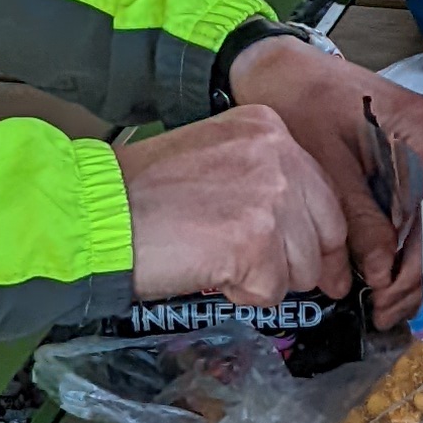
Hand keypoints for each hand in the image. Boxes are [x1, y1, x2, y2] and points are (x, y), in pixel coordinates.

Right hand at [120, 109, 352, 307]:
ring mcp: (271, 197)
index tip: (323, 263)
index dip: (321, 235)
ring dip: (265, 279)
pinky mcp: (256, 242)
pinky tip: (208, 272)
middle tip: (268, 276)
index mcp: (268, 129)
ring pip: (302, 267)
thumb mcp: (213, 158)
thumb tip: (303, 230)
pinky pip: (271, 291)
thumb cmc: (141, 192)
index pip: (324, 192)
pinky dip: (241, 294)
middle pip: (325, 231)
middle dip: (301, 264)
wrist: (98, 210)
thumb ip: (261, 179)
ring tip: (217, 262)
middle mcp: (278, 155)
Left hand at [223, 40, 422, 327]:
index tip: (386, 303)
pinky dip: (402, 239)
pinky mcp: (421, 154)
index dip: (413, 270)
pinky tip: (384, 270)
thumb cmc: (299, 101)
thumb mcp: (326, 167)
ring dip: (409, 263)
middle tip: (383, 313)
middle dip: (412, 274)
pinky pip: (420, 206)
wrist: (282, 66)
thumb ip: (360, 221)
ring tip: (382, 301)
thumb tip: (383, 275)